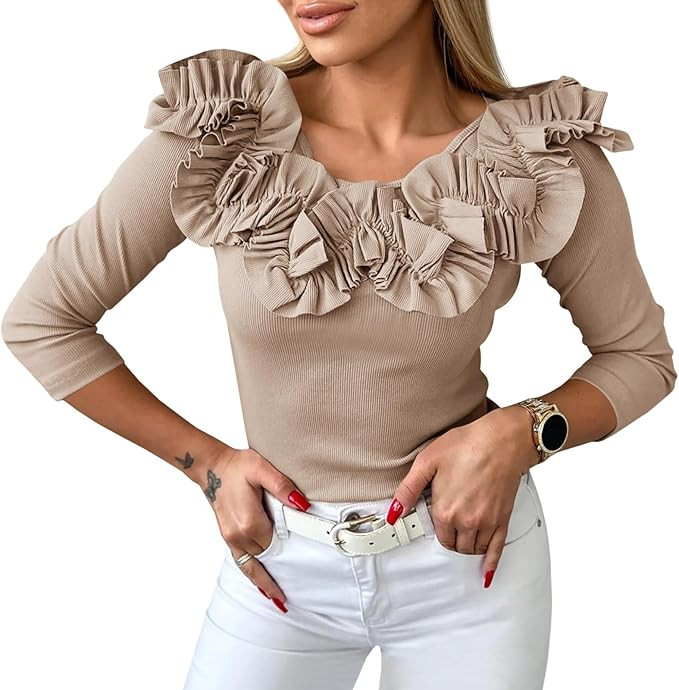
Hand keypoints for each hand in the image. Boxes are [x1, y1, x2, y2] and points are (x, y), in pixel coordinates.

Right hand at [193, 445, 310, 611]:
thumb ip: (283, 487)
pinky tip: (259, 583)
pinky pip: (241, 562)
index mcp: (250, 522)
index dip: (293, 551)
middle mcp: (239, 535)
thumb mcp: (262, 469)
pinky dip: (252, 575)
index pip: (278, 544)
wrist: (211, 466)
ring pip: (251, 567)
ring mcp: (231, 538)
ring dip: (264, 583)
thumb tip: (302, 505)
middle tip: (297, 595)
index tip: (308, 567)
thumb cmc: (237, 466)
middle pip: (266, 560)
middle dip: (279, 576)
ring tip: (279, 600)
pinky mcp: (227, 536)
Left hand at [385, 405, 538, 586]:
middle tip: (449, 524)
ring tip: (462, 533)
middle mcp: (466, 522)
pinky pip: (497, 549)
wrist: (502, 440)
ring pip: (473, 549)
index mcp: (445, 510)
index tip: (435, 520)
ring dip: (466, 546)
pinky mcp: (503, 519)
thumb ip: (408, 490)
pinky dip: (491, 563)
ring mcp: (486, 523)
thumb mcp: (427, 461)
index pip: (437, 535)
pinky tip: (487, 573)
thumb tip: (393, 512)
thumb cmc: (467, 445)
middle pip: (455, 545)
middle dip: (450, 537)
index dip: (435, 526)